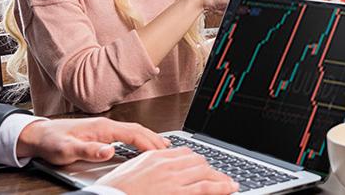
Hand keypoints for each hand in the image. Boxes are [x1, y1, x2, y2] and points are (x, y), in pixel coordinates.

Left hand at [15, 117, 167, 164]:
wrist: (38, 135)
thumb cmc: (51, 141)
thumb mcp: (67, 150)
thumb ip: (88, 150)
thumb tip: (109, 150)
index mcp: (102, 127)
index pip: (133, 133)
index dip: (149, 143)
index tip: (161, 153)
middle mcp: (106, 124)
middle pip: (138, 129)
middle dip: (155, 139)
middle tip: (171, 151)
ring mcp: (105, 127)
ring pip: (134, 130)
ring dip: (150, 137)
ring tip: (164, 147)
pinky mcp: (101, 132)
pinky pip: (127, 134)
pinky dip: (140, 138)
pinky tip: (142, 145)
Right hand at [96, 147, 238, 194]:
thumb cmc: (114, 191)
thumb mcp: (131, 173)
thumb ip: (148, 168)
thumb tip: (159, 174)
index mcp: (154, 156)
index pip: (184, 153)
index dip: (198, 162)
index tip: (204, 168)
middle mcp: (166, 164)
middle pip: (198, 160)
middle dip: (211, 169)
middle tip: (220, 177)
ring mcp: (172, 178)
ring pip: (205, 172)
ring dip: (220, 177)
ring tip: (229, 183)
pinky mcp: (176, 193)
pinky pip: (205, 187)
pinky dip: (221, 187)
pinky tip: (230, 187)